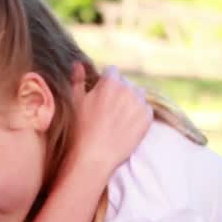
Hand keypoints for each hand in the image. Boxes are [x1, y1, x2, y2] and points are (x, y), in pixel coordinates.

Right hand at [69, 64, 152, 178]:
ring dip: (130, 101)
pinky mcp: (147, 119)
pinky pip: (146, 110)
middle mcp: (127, 89)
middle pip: (125, 83)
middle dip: (118, 91)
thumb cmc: (80, 129)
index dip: (105, 82)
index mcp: (110, 82)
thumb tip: (79, 64)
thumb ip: (78, 79)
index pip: (111, 71)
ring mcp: (139, 104)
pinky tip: (127, 125)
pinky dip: (138, 115)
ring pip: (137, 95)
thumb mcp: (74, 101)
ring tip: (118, 117)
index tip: (100, 94)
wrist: (94, 157)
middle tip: (108, 109)